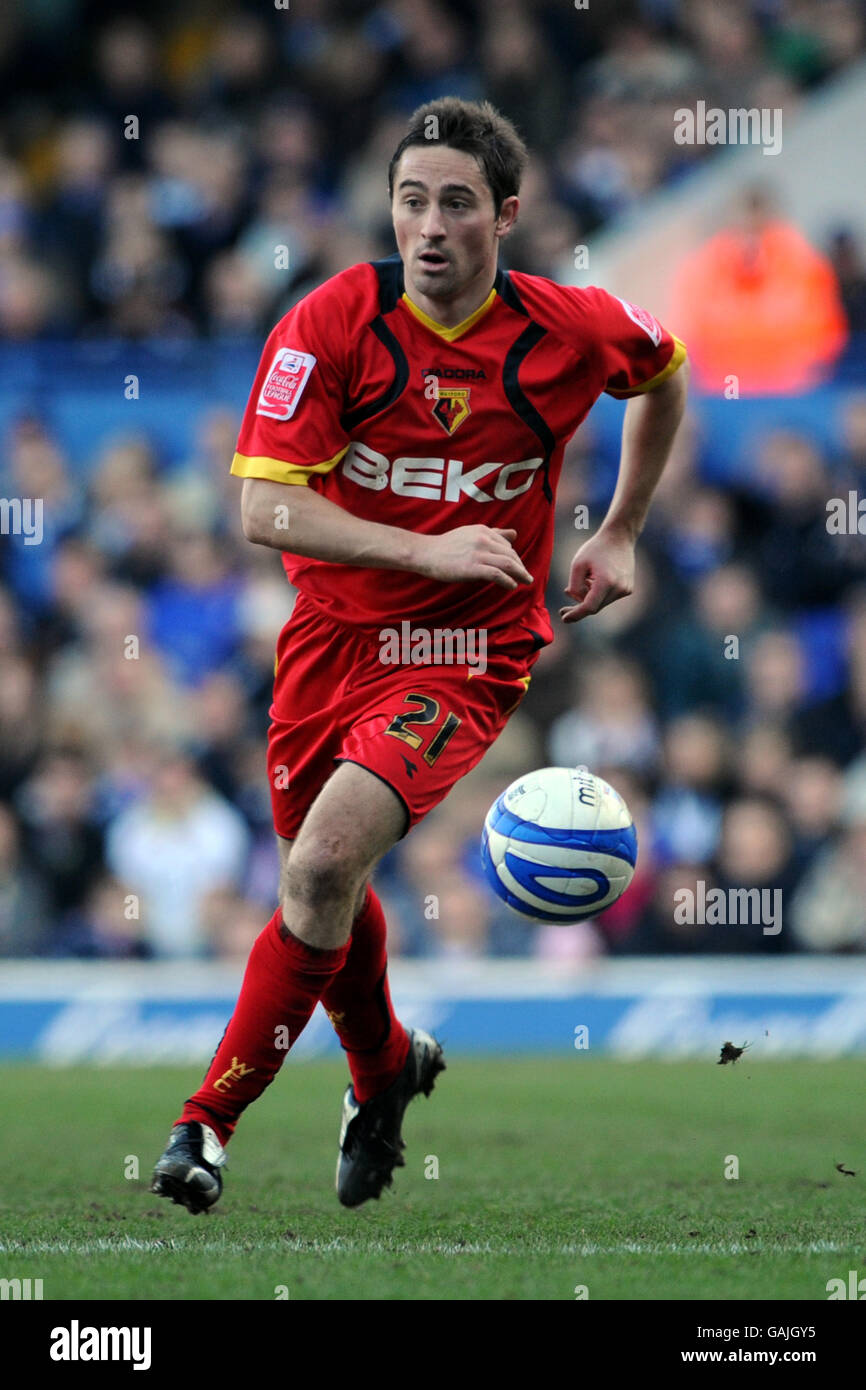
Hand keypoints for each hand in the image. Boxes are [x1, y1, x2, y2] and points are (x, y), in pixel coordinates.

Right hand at [413, 526, 532, 590]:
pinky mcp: (473, 567)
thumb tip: (514, 534)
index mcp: (483, 531)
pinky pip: (497, 574)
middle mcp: (483, 539)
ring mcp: (478, 553)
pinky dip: (508, 581)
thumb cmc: (446, 546)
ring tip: (526, 581)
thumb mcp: (471, 534)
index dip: (515, 558)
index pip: (507, 545)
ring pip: (508, 564)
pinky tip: (512, 586)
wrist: (426, 553)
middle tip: (526, 577)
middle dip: (521, 567)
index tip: (518, 568)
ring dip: (520, 574)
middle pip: (510, 554)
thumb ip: (493, 534)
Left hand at [560, 527, 634, 622]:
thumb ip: (574, 586)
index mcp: (606, 582)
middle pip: (595, 607)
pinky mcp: (628, 588)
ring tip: (583, 580)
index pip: (589, 607)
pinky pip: (608, 598)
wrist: (620, 537)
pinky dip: (598, 594)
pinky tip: (593, 579)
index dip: (576, 614)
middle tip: (563, 610)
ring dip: (589, 598)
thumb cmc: (596, 548)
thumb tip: (577, 600)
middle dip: (579, 607)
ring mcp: (626, 589)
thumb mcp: (578, 564)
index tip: (564, 618)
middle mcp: (619, 588)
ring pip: (601, 603)